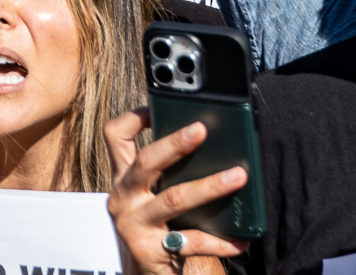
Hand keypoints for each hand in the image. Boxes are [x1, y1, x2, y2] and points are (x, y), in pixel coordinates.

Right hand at [106, 109, 249, 274]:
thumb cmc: (157, 229)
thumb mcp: (154, 196)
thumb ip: (169, 175)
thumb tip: (215, 147)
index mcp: (124, 177)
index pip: (115, 136)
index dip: (134, 117)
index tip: (158, 106)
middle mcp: (123, 197)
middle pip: (145, 161)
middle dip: (174, 144)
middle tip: (202, 130)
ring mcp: (133, 223)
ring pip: (173, 198)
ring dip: (208, 186)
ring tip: (237, 177)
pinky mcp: (149, 249)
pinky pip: (192, 241)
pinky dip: (220, 240)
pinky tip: (241, 240)